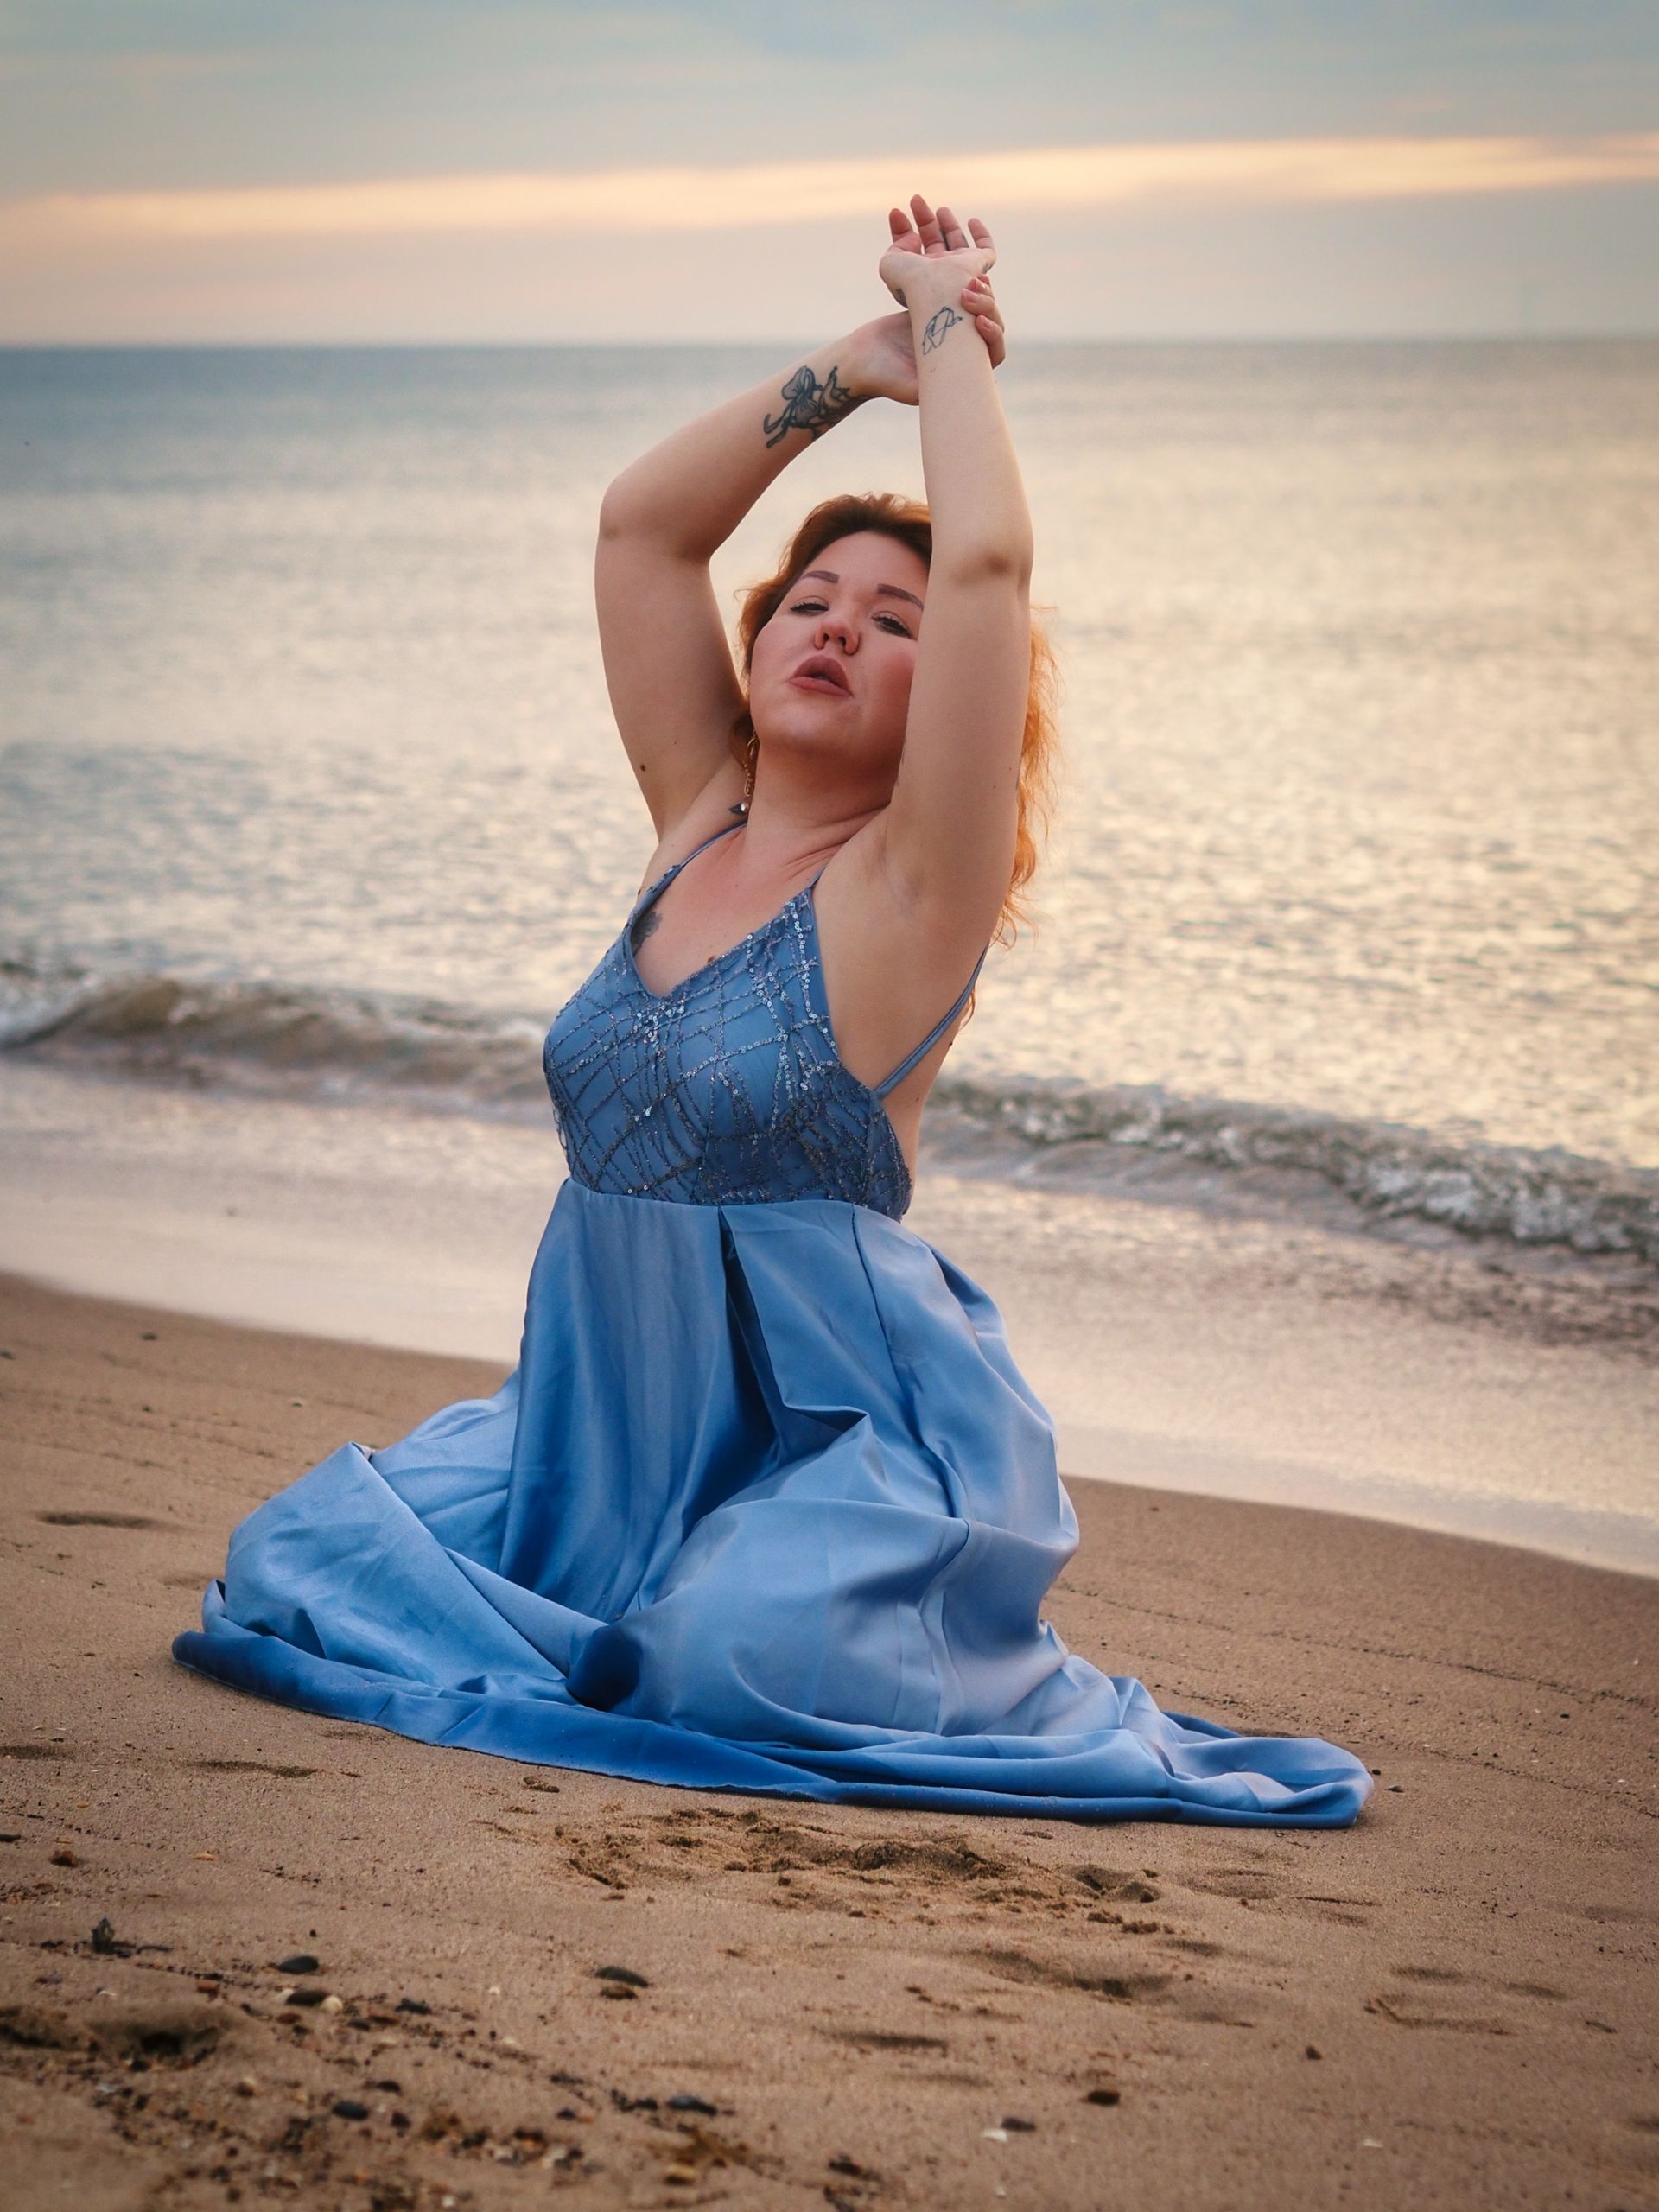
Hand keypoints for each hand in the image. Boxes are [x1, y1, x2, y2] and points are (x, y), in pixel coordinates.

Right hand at [843, 294, 1006, 407]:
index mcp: (964, 370)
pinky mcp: (937, 308)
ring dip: (979, 289)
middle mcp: (963, 348)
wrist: (861, 359)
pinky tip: (959, 270)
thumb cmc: (885, 378)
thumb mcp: (913, 388)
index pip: (994, 350)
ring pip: (978, 303)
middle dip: (987, 304)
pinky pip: (957, 290)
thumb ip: (936, 387)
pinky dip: (961, 278)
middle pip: (991, 321)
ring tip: (969, 280)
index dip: (993, 333)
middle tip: (970, 291)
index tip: (979, 321)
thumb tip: (967, 388)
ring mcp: (951, 326)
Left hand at [878, 192, 996, 310]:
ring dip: (947, 222)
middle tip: (916, 199)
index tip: (896, 212)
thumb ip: (897, 244)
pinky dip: (982, 234)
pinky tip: (972, 221)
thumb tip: (915, 236)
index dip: (902, 228)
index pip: (911, 246)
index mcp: (918, 274)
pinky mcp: (978, 264)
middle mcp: (939, 271)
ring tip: (939, 209)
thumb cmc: (910, 284)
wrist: (937, 294)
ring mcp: (959, 267)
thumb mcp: (889, 264)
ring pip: (955, 240)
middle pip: (933, 239)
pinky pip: (986, 249)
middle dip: (924, 219)